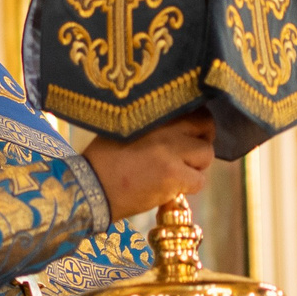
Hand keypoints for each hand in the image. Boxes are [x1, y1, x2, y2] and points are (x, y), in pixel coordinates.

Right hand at [84, 113, 214, 219]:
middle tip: (190, 152)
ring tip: (178, 172)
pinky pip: (199, 180)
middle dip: (202, 139)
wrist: (90, 188)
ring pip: (206, 154)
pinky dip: (188, 187)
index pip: (191, 107)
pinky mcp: (174, 176)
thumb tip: (174, 127)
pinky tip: (172, 188)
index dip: (195, 120)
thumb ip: (151, 124)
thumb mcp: (123, 128)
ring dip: (196, 165)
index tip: (190, 131)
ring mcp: (172, 152)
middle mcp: (166, 128)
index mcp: (153, 113)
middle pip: (205, 125)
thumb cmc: (102, 160)